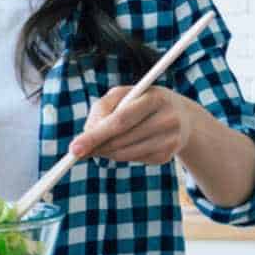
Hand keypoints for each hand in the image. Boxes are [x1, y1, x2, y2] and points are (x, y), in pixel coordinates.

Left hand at [68, 86, 193, 165]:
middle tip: (77, 151)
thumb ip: (102, 110)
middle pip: (121, 140)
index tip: (73, 149)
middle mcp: (167, 119)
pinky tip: (125, 144)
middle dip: (96, 146)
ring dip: (106, 152)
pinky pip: (134, 160)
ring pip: (125, 154)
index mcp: (155, 98)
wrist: (182, 116)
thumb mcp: (124, 94)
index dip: (95, 136)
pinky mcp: (167, 156)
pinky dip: (121, 155)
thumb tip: (85, 136)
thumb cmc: (142, 101)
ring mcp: (170, 140)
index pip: (119, 121)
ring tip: (99, 145)